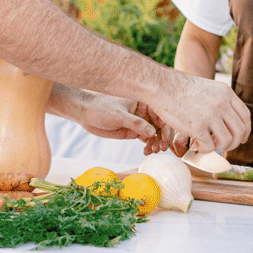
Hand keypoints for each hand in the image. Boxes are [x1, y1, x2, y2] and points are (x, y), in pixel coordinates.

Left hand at [49, 86, 172, 153]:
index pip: (161, 113)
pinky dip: (149, 145)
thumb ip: (136, 123)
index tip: (165, 139)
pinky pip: (147, 139)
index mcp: (143, 101)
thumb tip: (153, 132)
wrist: (86, 114)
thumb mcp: (119, 115)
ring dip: (157, 143)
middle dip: (162, 137)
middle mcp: (144, 111)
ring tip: (152, 151)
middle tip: (159, 148)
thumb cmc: (101, 108)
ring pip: (155, 133)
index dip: (166, 127)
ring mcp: (140, 121)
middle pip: (161, 125)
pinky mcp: (134, 130)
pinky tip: (147, 151)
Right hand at [153, 73, 250, 154]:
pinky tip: (195, 144)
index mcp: (225, 93)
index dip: (245, 130)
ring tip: (206, 144)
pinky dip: (204, 149)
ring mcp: (210, 115)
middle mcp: (221, 103)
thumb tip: (228, 122)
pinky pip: (209, 146)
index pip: (245, 116)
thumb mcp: (207, 88)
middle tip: (223, 147)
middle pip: (239, 130)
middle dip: (233, 143)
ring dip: (218, 147)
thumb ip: (220, 101)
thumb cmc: (180, 88)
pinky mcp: (197, 126)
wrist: (161, 86)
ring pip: (227, 141)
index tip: (241, 138)